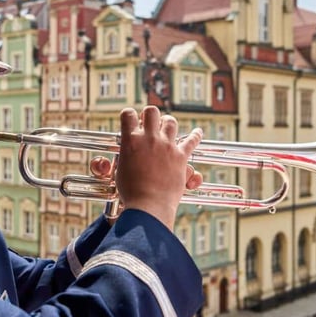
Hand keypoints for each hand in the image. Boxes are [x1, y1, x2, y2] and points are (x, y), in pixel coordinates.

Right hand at [113, 106, 202, 226]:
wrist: (149, 204)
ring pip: (171, 122)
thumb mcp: (119, 171)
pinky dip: (196, 135)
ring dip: (168, 123)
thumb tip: (117, 154)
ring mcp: (167, 146)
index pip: (128, 115)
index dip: (129, 115)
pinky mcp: (181, 156)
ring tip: (167, 126)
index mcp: (130, 140)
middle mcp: (149, 138)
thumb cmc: (131, 191)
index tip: (131, 120)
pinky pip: (192, 140)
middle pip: (152, 112)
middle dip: (150, 115)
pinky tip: (198, 132)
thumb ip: (121, 157)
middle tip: (150, 123)